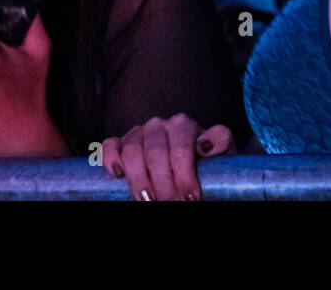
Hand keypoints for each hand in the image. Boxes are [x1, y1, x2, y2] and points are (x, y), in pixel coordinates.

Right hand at [100, 115, 234, 200]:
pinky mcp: (120, 142)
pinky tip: (118, 175)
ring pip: (132, 151)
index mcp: (182, 125)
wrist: (189, 161)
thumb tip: (204, 145)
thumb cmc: (205, 159)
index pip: (181, 148)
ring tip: (148, 202)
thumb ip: (219, 141)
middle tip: (171, 205)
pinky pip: (110, 145)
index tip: (191, 198)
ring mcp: (138, 133)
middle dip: (163, 185)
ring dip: (139, 180)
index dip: (184, 175)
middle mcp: (158, 125)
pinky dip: (111, 158)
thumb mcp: (220, 151)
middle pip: (155, 153)